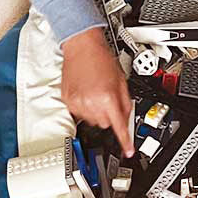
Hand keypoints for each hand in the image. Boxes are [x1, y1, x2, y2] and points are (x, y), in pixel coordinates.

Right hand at [60, 29, 134, 156]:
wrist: (82, 47)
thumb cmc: (101, 59)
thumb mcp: (122, 81)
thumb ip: (126, 103)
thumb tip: (126, 119)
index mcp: (107, 98)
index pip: (118, 127)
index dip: (125, 141)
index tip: (129, 151)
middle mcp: (91, 103)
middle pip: (105, 125)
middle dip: (109, 115)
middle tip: (108, 99)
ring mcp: (77, 104)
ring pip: (92, 121)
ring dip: (96, 112)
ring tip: (96, 93)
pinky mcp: (68, 101)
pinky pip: (79, 114)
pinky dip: (85, 107)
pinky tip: (86, 93)